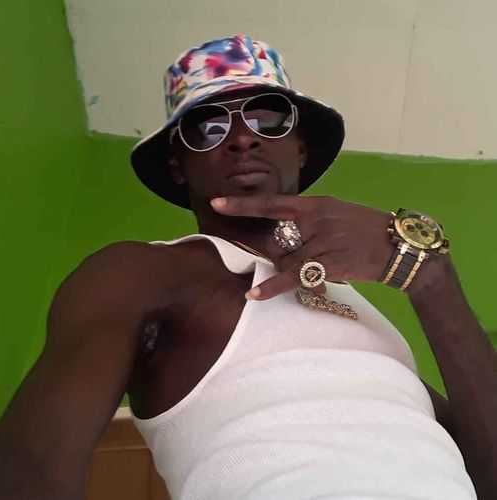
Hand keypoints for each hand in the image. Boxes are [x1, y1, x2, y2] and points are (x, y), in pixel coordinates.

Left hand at [210, 194, 392, 299]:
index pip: (272, 202)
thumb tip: (284, 233)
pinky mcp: (329, 263)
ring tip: (302, 270)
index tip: (217, 203)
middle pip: (276, 238)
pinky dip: (274, 287)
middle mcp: (316, 219)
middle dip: (266, 248)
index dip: (243, 204)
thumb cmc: (367, 228)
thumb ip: (309, 221)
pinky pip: (295, 276)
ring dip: (286, 268)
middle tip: (259, 247)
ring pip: (286, 259)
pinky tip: (254, 294)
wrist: (398, 246)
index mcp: (316, 204)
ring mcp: (322, 241)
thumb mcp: (337, 213)